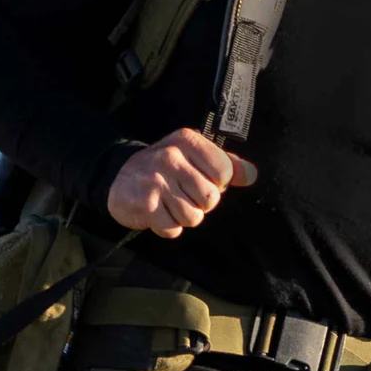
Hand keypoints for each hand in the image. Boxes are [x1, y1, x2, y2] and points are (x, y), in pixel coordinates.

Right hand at [106, 127, 256, 237]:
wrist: (118, 176)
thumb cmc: (166, 167)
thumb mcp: (194, 156)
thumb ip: (226, 164)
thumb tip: (252, 175)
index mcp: (187, 140)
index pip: (225, 172)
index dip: (218, 184)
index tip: (201, 179)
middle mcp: (171, 156)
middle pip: (211, 198)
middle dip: (201, 204)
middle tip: (184, 195)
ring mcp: (156, 180)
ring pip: (193, 217)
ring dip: (185, 217)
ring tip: (171, 204)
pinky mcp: (145, 204)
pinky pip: (173, 229)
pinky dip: (168, 228)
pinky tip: (159, 213)